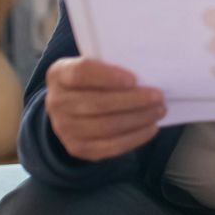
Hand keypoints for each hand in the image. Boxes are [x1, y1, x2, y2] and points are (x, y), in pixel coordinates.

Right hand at [44, 57, 166, 161]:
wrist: (70, 110)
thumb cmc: (90, 82)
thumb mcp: (92, 67)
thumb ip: (111, 66)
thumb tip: (147, 74)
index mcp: (59, 74)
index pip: (81, 73)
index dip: (108, 76)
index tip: (134, 79)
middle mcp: (56, 102)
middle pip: (97, 103)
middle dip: (133, 100)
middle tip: (158, 96)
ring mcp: (64, 129)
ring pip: (105, 127)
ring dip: (138, 119)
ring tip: (159, 111)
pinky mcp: (77, 148)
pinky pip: (109, 147)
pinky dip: (134, 138)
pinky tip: (150, 128)